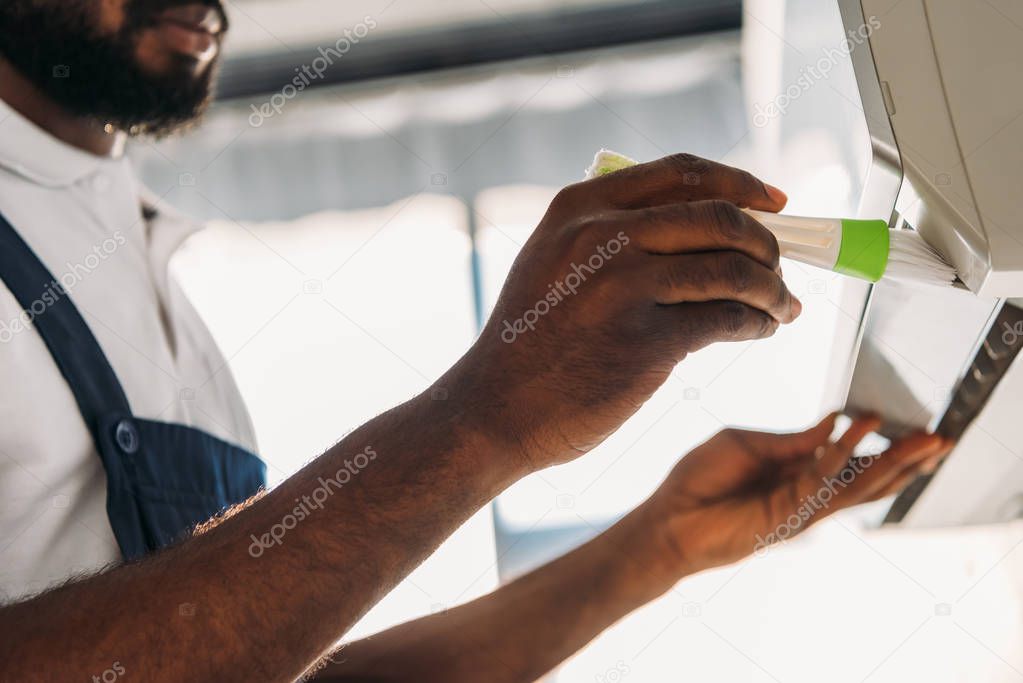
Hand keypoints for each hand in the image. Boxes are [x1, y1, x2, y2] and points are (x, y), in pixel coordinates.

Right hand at [444, 154, 800, 469]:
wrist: (495, 409)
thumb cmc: (530, 342)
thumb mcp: (550, 261)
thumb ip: (608, 233)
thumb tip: (706, 227)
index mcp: (579, 208)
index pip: (681, 172)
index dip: (741, 183)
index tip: (774, 202)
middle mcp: (602, 236)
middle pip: (719, 217)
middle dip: (767, 242)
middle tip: (779, 267)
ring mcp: (624, 287)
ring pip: (734, 270)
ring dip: (772, 289)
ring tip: (781, 306)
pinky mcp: (646, 342)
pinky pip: (727, 319)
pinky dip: (758, 323)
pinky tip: (761, 330)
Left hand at [644, 414, 952, 574]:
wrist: (668, 517)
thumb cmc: (699, 479)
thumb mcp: (746, 443)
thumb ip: (792, 439)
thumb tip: (833, 422)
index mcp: (795, 472)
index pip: (847, 459)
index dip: (878, 445)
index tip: (906, 424)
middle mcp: (804, 492)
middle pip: (865, 477)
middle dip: (903, 459)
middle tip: (939, 439)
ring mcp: (799, 507)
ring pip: (857, 485)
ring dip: (893, 462)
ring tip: (925, 442)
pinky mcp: (787, 514)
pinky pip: (822, 480)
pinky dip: (843, 452)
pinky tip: (862, 430)